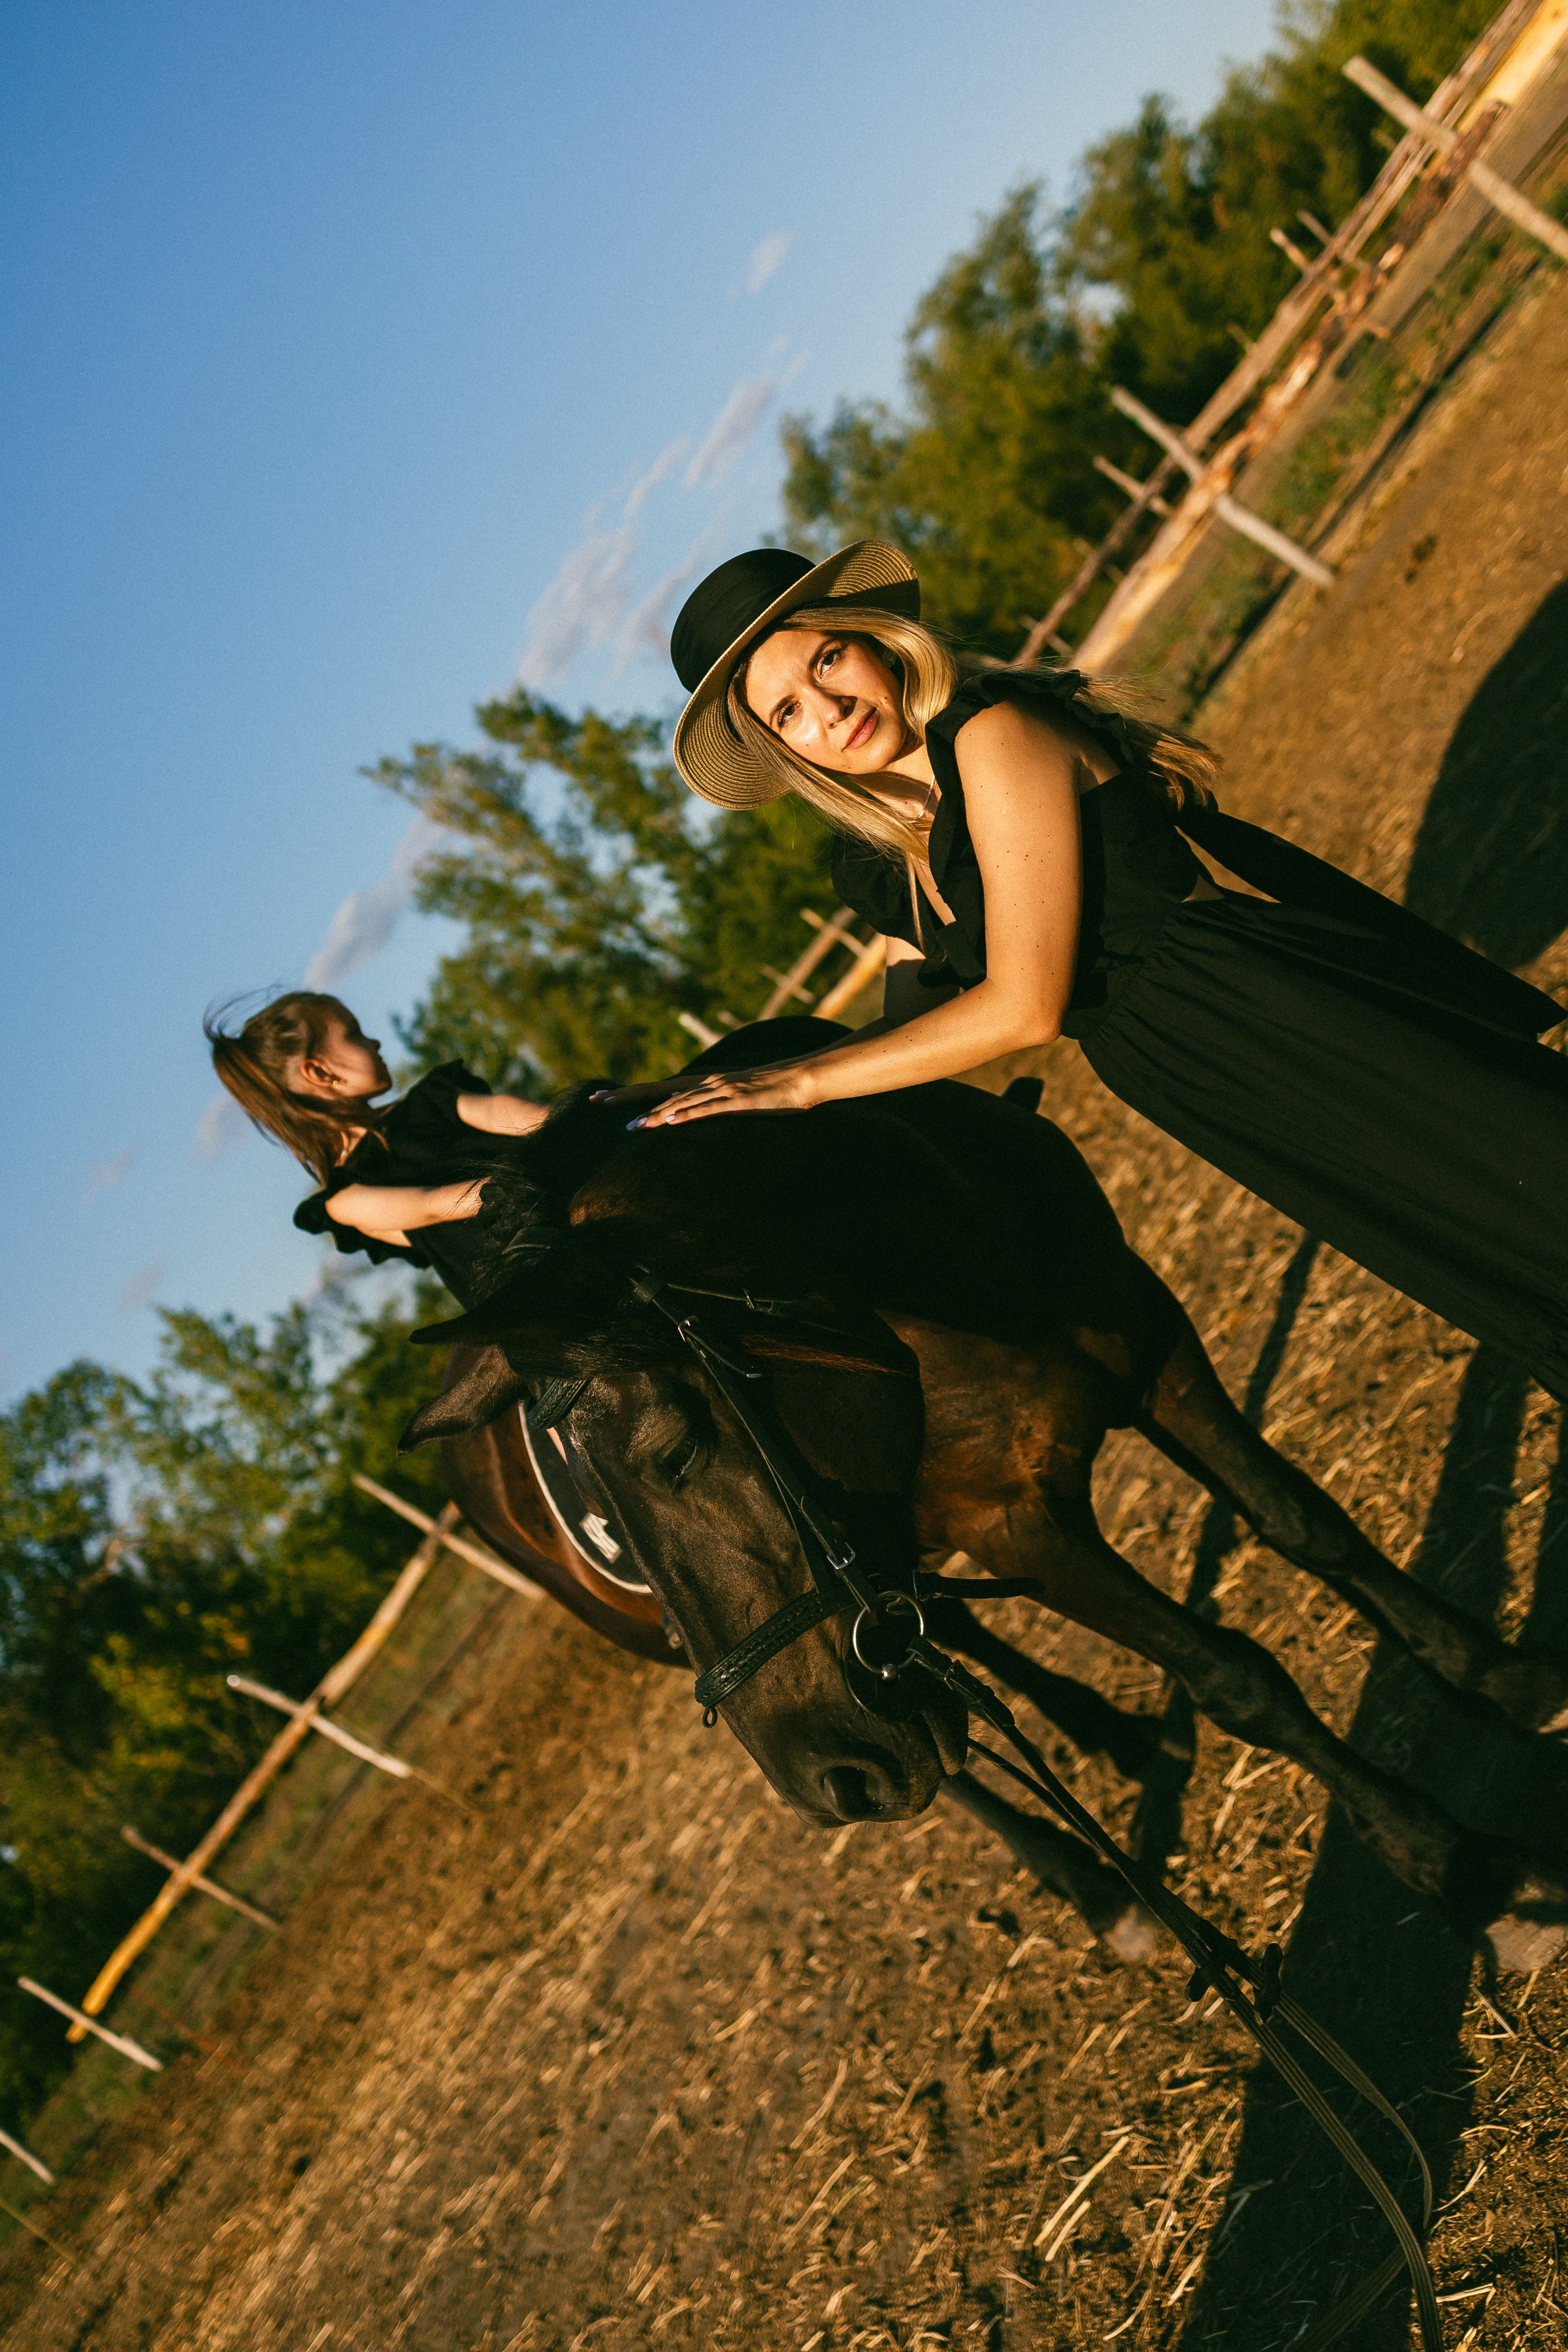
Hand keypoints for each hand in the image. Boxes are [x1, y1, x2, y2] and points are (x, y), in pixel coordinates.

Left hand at [600, 1060, 819, 1128]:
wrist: (800, 1078)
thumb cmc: (769, 1092)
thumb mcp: (733, 1099)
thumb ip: (711, 1105)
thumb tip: (689, 1119)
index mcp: (701, 1082)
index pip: (657, 1088)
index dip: (627, 1093)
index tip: (600, 1098)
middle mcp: (704, 1083)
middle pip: (657, 1091)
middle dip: (626, 1098)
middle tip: (596, 1102)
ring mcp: (719, 1091)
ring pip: (679, 1104)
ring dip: (653, 1116)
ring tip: (630, 1128)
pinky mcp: (736, 1101)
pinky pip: (708, 1110)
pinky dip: (687, 1116)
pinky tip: (671, 1123)